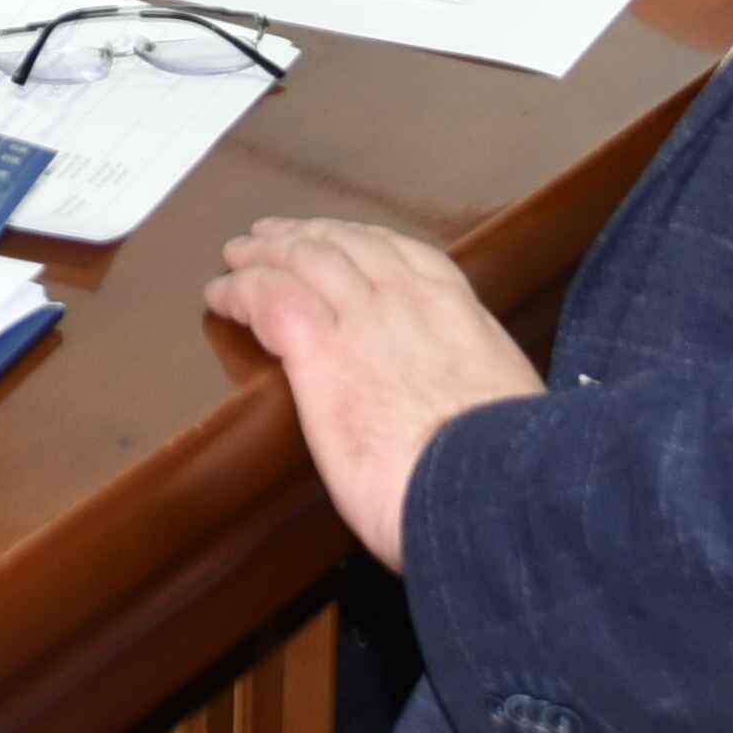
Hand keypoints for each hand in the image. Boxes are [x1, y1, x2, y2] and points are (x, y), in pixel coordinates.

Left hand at [201, 217, 540, 569]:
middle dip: (305, 236)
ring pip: (303, 259)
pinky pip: (268, 299)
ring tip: (238, 256)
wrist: (493, 495)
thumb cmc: (507, 478)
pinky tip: (221, 296)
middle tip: (272, 237)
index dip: (362, 242)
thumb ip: (478, 395)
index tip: (342, 241)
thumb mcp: (510, 416)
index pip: (403, 254)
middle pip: (343, 245)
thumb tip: (469, 418)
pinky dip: (239, 291)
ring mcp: (362, 322)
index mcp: (460, 316)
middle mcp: (408, 302)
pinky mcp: (320, 353)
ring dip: (265, 253)